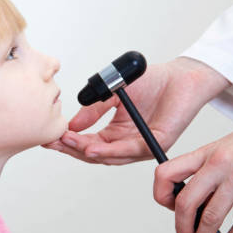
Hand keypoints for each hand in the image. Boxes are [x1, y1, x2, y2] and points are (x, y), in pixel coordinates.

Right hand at [42, 57, 229, 164]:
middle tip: (53, 143)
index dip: (68, 141)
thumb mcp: (113, 93)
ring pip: (109, 157)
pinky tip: (93, 147)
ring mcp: (141, 146)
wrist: (182, 76)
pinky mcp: (155, 143)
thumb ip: (93, 109)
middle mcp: (127, 144)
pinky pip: (129, 151)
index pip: (88, 143)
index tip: (50, 137)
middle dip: (71, 149)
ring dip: (86, 152)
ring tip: (67, 144)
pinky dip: (109, 150)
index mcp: (116, 134)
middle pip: (95, 154)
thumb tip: (71, 125)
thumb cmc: (153, 82)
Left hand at [153, 102, 232, 232]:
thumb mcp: (228, 146)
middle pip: (185, 203)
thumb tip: (198, 199)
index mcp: (207, 152)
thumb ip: (211, 169)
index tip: (169, 209)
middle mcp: (220, 163)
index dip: (161, 196)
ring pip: (210, 218)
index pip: (166, 173)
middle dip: (181, 230)